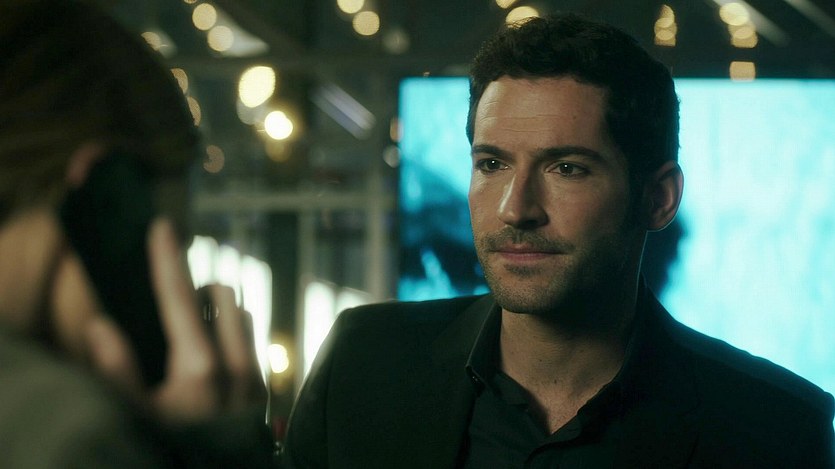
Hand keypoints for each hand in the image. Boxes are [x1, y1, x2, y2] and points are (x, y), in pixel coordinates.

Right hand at [86, 218, 265, 423]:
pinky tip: (212, 358)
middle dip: (197, 289)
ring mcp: (255, 376)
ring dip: (218, 312)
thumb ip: (116, 369)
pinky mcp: (265, 388)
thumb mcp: (134, 416)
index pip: (179, 295)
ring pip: (242, 316)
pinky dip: (233, 335)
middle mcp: (236, 364)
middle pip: (222, 293)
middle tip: (173, 309)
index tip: (162, 225)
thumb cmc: (174, 451)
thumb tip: (101, 326)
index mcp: (199, 367)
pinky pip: (252, 342)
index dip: (167, 256)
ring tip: (191, 336)